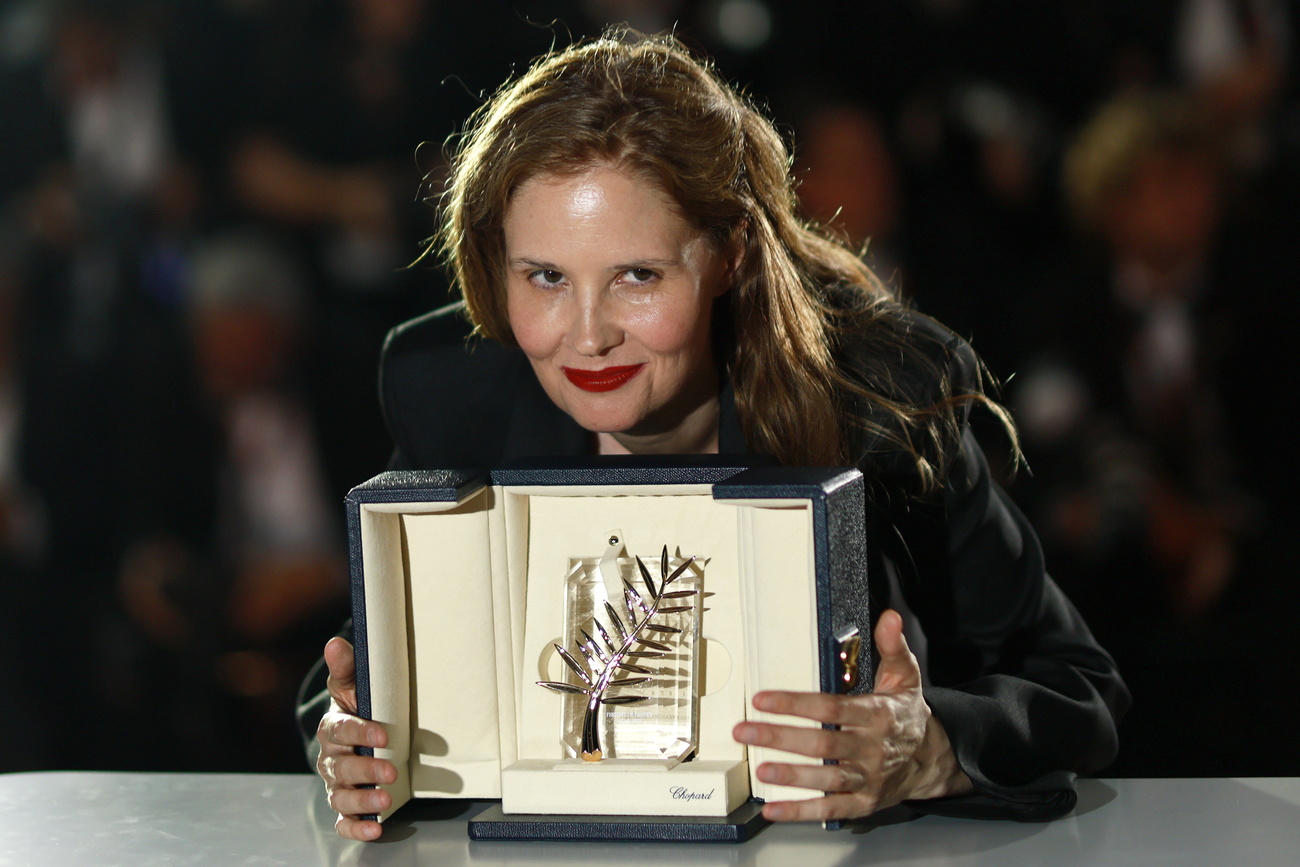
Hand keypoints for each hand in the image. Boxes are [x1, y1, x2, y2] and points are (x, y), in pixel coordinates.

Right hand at [315, 637, 397, 840]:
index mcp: (332, 728)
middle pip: (341, 768)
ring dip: (362, 801)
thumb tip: (335, 643)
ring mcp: (336, 784)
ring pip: (341, 797)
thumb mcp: (353, 686)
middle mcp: (331, 759)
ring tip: (384, 802)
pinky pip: (344, 820)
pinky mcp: (345, 805)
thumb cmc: (357, 707)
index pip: (340, 730)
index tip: (384, 736)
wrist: (355, 734)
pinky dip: (356, 828)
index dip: (360, 733)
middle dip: (365, 770)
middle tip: (390, 773)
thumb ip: (346, 668)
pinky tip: (374, 830)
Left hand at [732, 609, 970, 821]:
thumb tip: (889, 618)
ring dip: (793, 776)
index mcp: (877, 714)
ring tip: (761, 770)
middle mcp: (871, 748)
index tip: (763, 699)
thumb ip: (893, 647)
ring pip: (827, 778)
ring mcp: (868, 778)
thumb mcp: (905, 676)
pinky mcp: (863, 802)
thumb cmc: (906, 715)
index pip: (832, 708)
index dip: (796, 704)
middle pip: (823, 744)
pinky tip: (774, 808)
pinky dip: (801, 811)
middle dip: (781, 738)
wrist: (931, 758)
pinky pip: (831, 808)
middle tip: (746, 732)